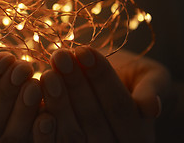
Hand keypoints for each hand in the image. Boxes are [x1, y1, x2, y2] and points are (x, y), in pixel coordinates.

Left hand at [39, 47, 169, 141]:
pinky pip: (50, 140)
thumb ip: (151, 90)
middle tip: (60, 56)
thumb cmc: (132, 79)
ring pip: (70, 131)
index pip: (119, 107)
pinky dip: (40, 121)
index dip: (102, 78)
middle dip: (75, 83)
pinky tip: (32, 95)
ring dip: (56, 99)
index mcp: (136, 136)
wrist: (111, 87)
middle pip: (92, 119)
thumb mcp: (150, 78)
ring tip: (47, 71)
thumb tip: (151, 107)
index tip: (84, 50)